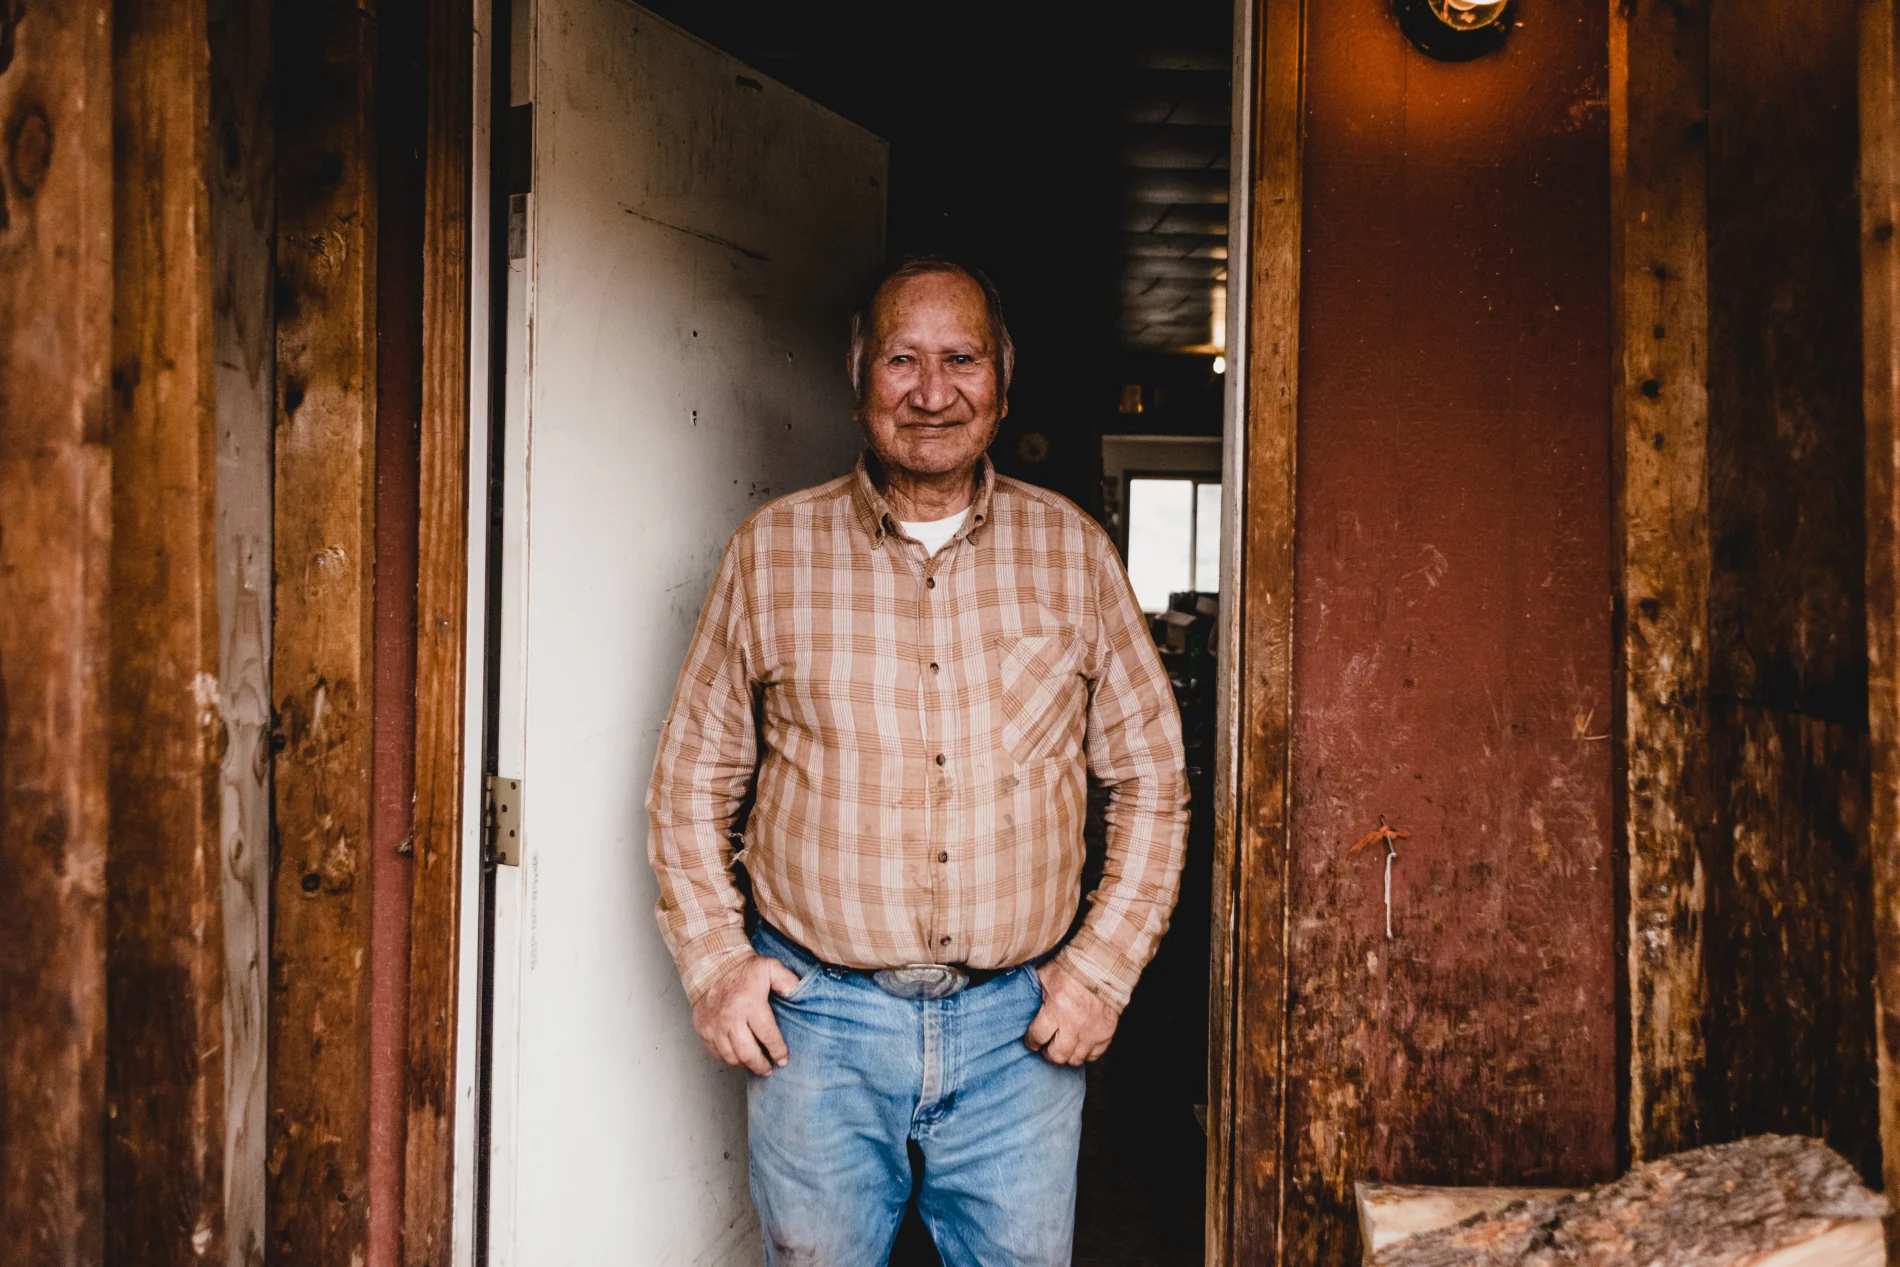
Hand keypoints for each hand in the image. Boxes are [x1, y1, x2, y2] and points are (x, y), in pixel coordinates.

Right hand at [693, 953, 802, 1074]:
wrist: (712, 966)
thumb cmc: (744, 970)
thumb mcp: (770, 967)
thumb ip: (787, 980)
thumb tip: (800, 994)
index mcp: (750, 1004)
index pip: (767, 1036)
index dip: (777, 1051)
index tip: (783, 1059)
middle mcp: (731, 1018)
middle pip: (748, 1054)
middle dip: (761, 1066)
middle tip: (769, 1069)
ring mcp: (715, 1026)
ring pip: (731, 1057)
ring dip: (745, 1064)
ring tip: (755, 1064)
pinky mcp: (704, 1030)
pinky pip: (716, 1053)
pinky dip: (728, 1057)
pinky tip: (738, 1055)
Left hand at [1023, 958, 1118, 1065]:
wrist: (1103, 963)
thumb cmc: (1072, 967)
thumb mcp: (1046, 975)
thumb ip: (1034, 991)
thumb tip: (1017, 998)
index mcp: (1056, 1007)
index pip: (1037, 1037)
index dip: (1031, 1041)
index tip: (1031, 1041)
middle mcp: (1075, 1023)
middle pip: (1057, 1055)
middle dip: (1048, 1053)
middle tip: (1047, 1047)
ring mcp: (1093, 1030)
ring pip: (1076, 1059)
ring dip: (1067, 1054)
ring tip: (1063, 1046)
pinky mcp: (1107, 1032)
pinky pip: (1094, 1055)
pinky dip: (1086, 1053)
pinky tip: (1080, 1044)